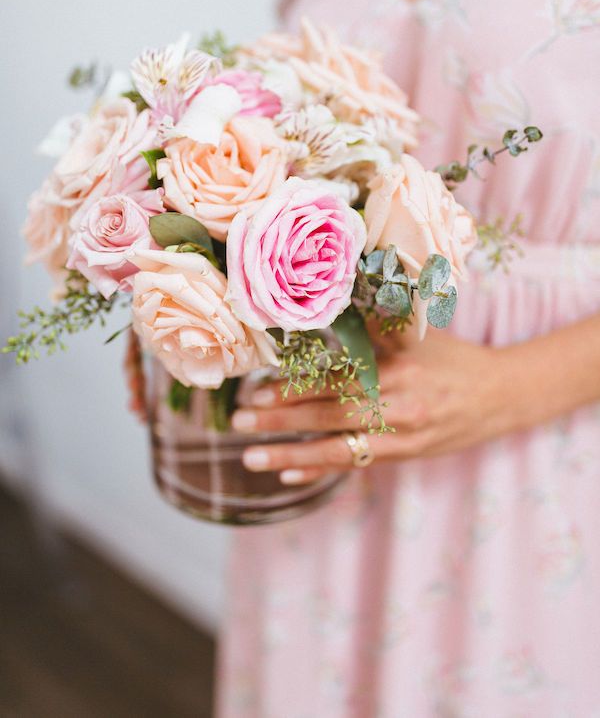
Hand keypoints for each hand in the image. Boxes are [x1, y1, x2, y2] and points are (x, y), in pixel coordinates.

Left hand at [232, 330, 532, 484]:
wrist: (499, 395)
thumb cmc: (450, 358)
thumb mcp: (415, 334)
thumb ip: (374, 326)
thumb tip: (327, 309)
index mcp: (395, 368)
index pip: (335, 379)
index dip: (295, 387)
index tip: (256, 389)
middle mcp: (397, 403)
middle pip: (330, 415)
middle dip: (281, 420)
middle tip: (239, 421)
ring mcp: (402, 434)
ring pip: (339, 447)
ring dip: (292, 453)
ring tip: (251, 457)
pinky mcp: (406, 455)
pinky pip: (357, 464)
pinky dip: (322, 468)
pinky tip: (289, 474)